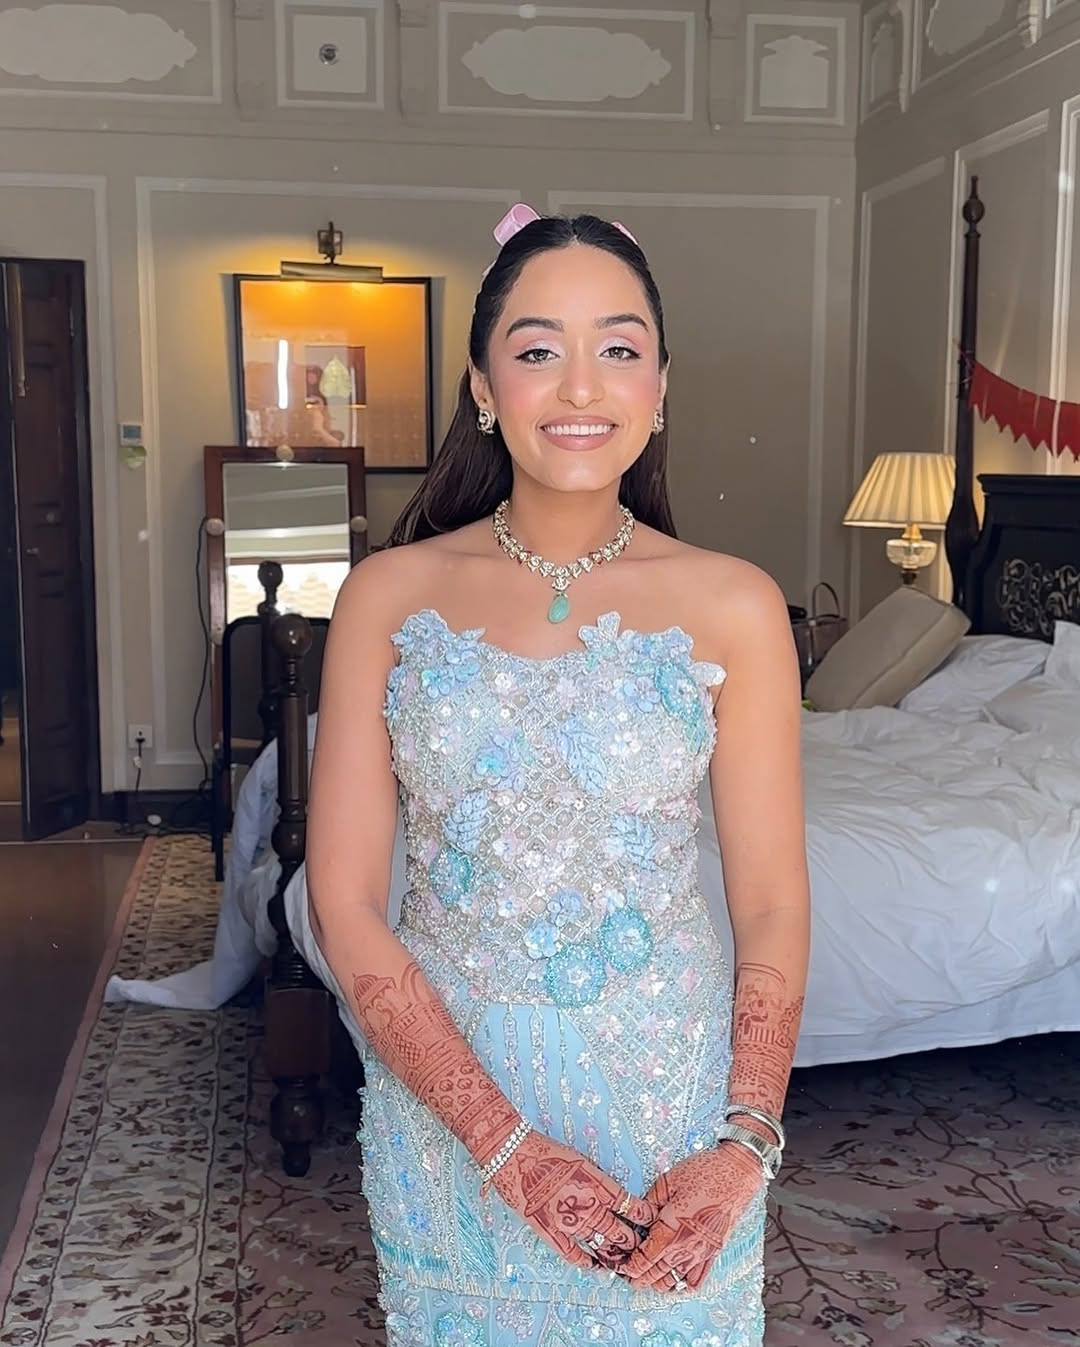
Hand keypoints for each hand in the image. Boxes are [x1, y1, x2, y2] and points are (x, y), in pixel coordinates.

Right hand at [490, 1130, 657, 1270]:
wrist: (513, 1154)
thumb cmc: (547, 1152)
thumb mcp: (582, 1160)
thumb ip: (599, 1181)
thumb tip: (614, 1198)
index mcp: (598, 1185)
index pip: (630, 1206)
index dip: (643, 1216)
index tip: (650, 1220)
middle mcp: (587, 1206)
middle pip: (620, 1232)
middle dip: (633, 1241)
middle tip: (641, 1246)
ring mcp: (569, 1223)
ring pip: (601, 1246)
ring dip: (615, 1254)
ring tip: (625, 1260)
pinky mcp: (550, 1232)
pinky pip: (573, 1254)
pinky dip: (587, 1262)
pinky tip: (595, 1264)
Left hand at [619, 1144, 763, 1291]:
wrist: (738, 1172)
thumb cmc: (704, 1171)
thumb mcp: (668, 1180)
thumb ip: (649, 1203)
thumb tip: (637, 1217)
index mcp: (672, 1228)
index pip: (645, 1258)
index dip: (631, 1266)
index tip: (621, 1266)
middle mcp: (687, 1246)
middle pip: (657, 1274)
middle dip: (640, 1278)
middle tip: (628, 1275)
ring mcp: (702, 1252)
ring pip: (675, 1280)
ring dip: (658, 1282)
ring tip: (647, 1277)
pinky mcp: (714, 1251)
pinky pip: (697, 1279)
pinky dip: (683, 1285)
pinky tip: (674, 1280)